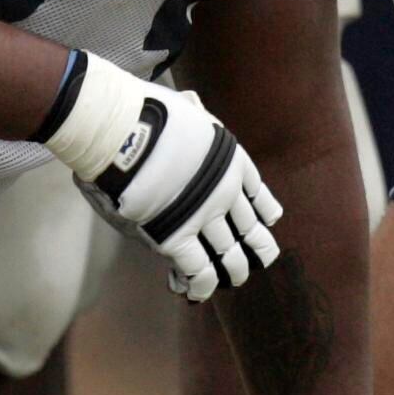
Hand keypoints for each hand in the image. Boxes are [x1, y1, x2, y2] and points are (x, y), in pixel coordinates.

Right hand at [85, 83, 281, 300]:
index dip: (264, 210)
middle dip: (256, 246)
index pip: (257, 193)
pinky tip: (196, 292)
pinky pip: (197, 270)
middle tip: (262, 258)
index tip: (269, 219)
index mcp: (230, 159)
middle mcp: (225, 192)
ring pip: (229, 254)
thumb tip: (191, 102)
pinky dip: (200, 284)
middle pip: (249, 228)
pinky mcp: (177, 238)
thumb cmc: (146, 113)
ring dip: (233, 270)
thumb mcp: (183, 106)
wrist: (124, 130)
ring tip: (235, 280)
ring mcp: (204, 217)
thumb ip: (191, 111)